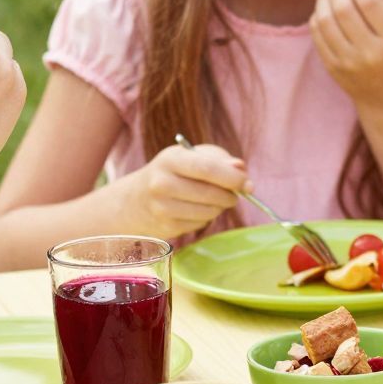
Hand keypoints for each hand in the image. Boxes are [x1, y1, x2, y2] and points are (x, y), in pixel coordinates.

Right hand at [124, 143, 246, 239]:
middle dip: (230, 195)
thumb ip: (220, 159)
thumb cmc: (173, 172)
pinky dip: (206, 218)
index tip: (247, 184)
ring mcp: (162, 207)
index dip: (232, 178)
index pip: (207, 168)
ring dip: (220, 208)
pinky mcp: (166, 227)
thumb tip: (241, 170)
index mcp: (170, 159)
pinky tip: (197, 210)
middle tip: (234, 194)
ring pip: (209, 212)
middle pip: (211, 194)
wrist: (136, 200)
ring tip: (214, 200)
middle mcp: (162, 183)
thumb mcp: (191, 156)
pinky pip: (201, 225)